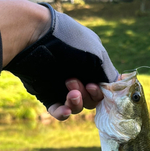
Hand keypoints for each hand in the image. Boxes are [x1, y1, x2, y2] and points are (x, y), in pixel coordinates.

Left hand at [5, 3, 118, 118]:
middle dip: (88, 95)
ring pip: (76, 107)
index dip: (101, 92)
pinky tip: (64, 110)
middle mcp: (79, 76)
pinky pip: (58, 111)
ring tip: (69, 89)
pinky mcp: (46, 94)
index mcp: (92, 65)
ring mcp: (62, 86)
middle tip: (77, 82)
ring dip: (77, 102)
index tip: (95, 85)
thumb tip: (114, 91)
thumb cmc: (70, 43)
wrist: (35, 37)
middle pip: (91, 100)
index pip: (103, 88)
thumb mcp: (98, 56)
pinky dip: (63, 113)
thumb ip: (109, 76)